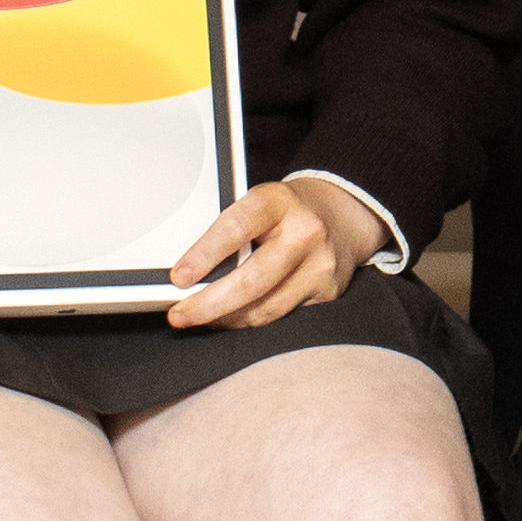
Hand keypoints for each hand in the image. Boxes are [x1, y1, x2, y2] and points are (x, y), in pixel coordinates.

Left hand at [164, 173, 383, 332]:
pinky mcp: (328, 292)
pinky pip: (280, 316)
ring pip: (265, 309)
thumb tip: (190, 274)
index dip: (204, 256)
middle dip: (209, 304)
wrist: (342, 215)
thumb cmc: (286, 211)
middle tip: (180, 314)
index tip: (179, 277)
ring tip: (201, 318)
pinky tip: (233, 316)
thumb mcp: (258, 204)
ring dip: (226, 319)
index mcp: (278, 201)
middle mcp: (304, 232)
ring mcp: (320, 265)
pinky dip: (250, 319)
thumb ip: (230, 232)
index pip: (235, 229)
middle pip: (252, 281)